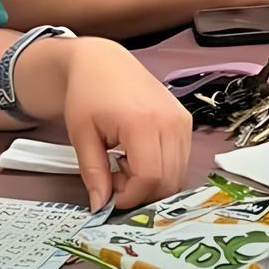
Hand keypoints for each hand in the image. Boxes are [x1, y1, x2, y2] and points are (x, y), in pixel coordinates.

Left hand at [54, 38, 192, 209]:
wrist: (104, 62)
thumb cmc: (88, 94)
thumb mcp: (82, 136)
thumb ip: (93, 173)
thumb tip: (100, 206)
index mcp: (142, 123)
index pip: (150, 178)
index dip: (130, 196)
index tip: (109, 195)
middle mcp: (170, 122)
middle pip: (169, 180)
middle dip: (142, 192)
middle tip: (115, 179)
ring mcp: (183, 121)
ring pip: (178, 173)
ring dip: (152, 181)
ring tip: (125, 165)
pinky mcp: (186, 122)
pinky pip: (181, 159)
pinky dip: (162, 169)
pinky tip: (139, 156)